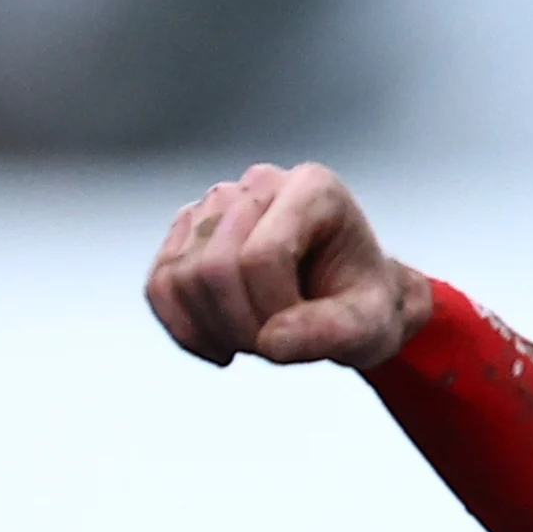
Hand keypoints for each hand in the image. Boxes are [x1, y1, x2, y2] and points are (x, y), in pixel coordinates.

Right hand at [144, 162, 432, 368]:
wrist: (351, 300)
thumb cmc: (366, 307)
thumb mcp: (373, 328)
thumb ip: (333, 333)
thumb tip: (270, 341)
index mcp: (314, 189)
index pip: (263, 257)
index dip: (276, 312)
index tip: (307, 334)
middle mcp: (259, 184)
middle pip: (216, 266)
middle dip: (241, 326)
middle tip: (276, 346)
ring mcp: (216, 203)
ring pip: (179, 277)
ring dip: (213, 331)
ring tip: (255, 342)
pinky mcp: (188, 231)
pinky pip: (159, 285)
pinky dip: (183, 328)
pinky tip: (220, 347)